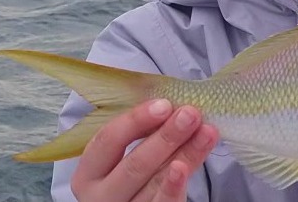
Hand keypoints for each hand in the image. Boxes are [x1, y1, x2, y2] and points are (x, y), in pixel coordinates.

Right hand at [71, 99, 218, 200]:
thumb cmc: (130, 176)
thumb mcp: (124, 156)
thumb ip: (143, 135)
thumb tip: (175, 109)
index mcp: (90, 171)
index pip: (108, 141)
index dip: (136, 121)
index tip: (164, 104)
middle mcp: (101, 195)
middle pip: (134, 164)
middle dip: (166, 136)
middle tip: (190, 114)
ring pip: (154, 184)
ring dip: (184, 155)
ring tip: (206, 133)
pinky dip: (174, 188)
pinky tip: (185, 168)